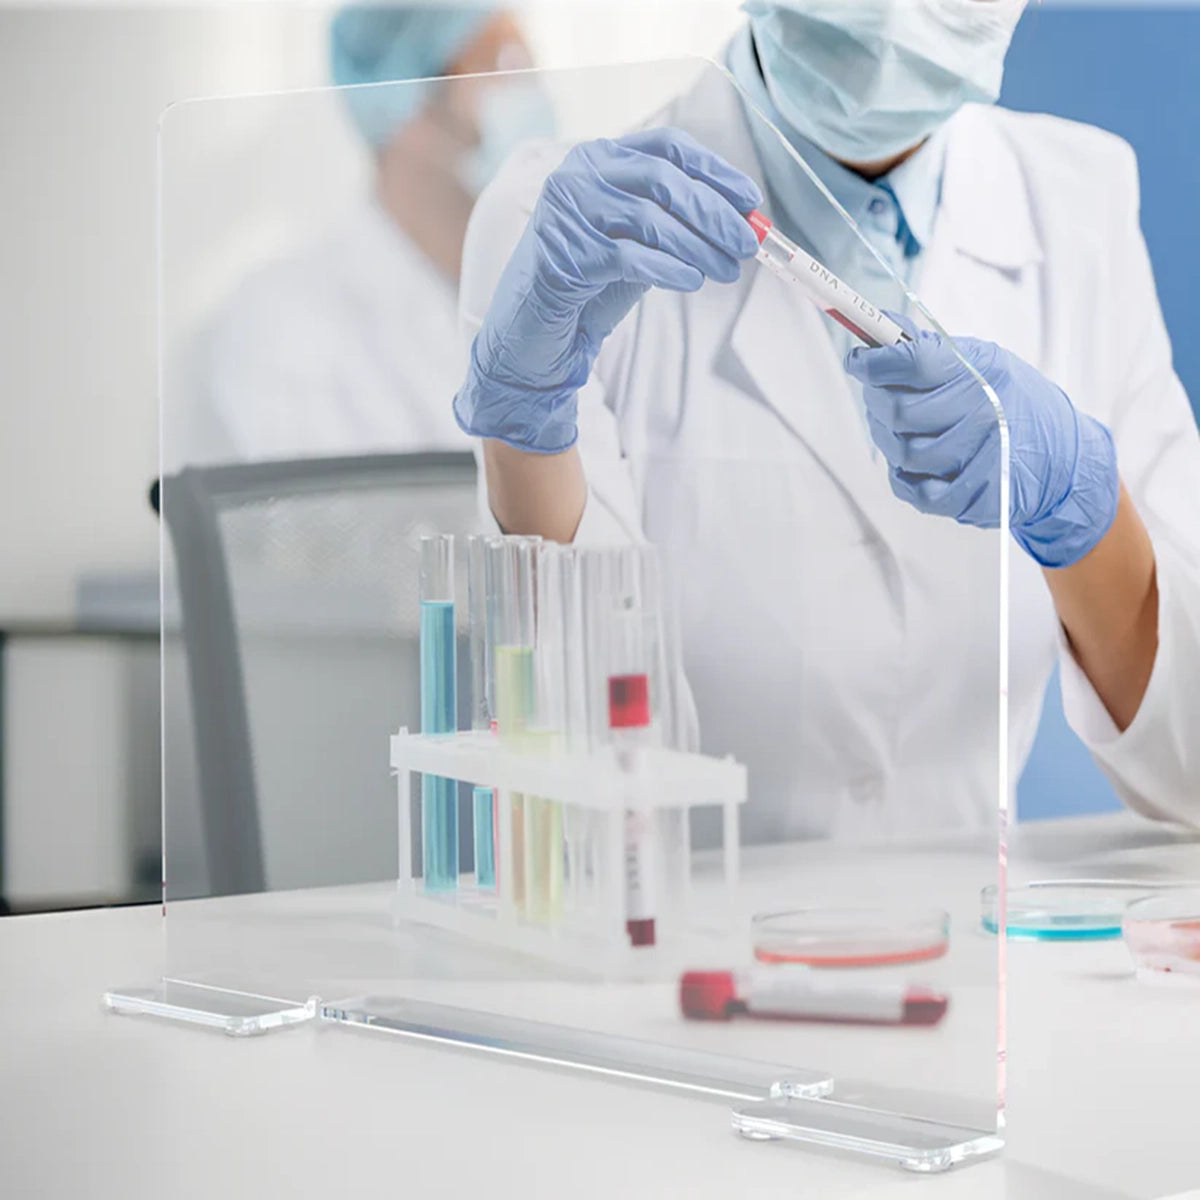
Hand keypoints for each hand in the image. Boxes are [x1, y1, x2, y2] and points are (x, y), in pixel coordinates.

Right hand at [454, 127, 761, 453]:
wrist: (533, 332)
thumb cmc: (588, 286)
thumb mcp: (636, 243)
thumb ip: (674, 224)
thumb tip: (736, 223)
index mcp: (599, 159)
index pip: (667, 147)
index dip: (715, 171)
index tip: (750, 200)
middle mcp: (579, 175)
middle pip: (663, 180)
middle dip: (713, 213)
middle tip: (746, 243)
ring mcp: (567, 212)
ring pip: (650, 219)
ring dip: (699, 247)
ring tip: (726, 270)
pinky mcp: (565, 253)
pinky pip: (631, 256)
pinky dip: (668, 268)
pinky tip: (692, 281)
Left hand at [845, 322, 1119, 567]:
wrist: (1065, 462)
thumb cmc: (1014, 404)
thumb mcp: (985, 362)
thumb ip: (930, 350)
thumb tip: (879, 327)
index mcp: (984, 373)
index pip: (914, 362)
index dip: (875, 362)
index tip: (858, 360)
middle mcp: (984, 414)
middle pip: (897, 410)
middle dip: (876, 402)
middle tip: (878, 394)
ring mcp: (979, 459)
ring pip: (901, 450)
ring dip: (889, 439)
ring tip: (901, 429)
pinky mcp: (970, 498)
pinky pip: (910, 488)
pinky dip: (903, 475)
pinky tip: (916, 462)